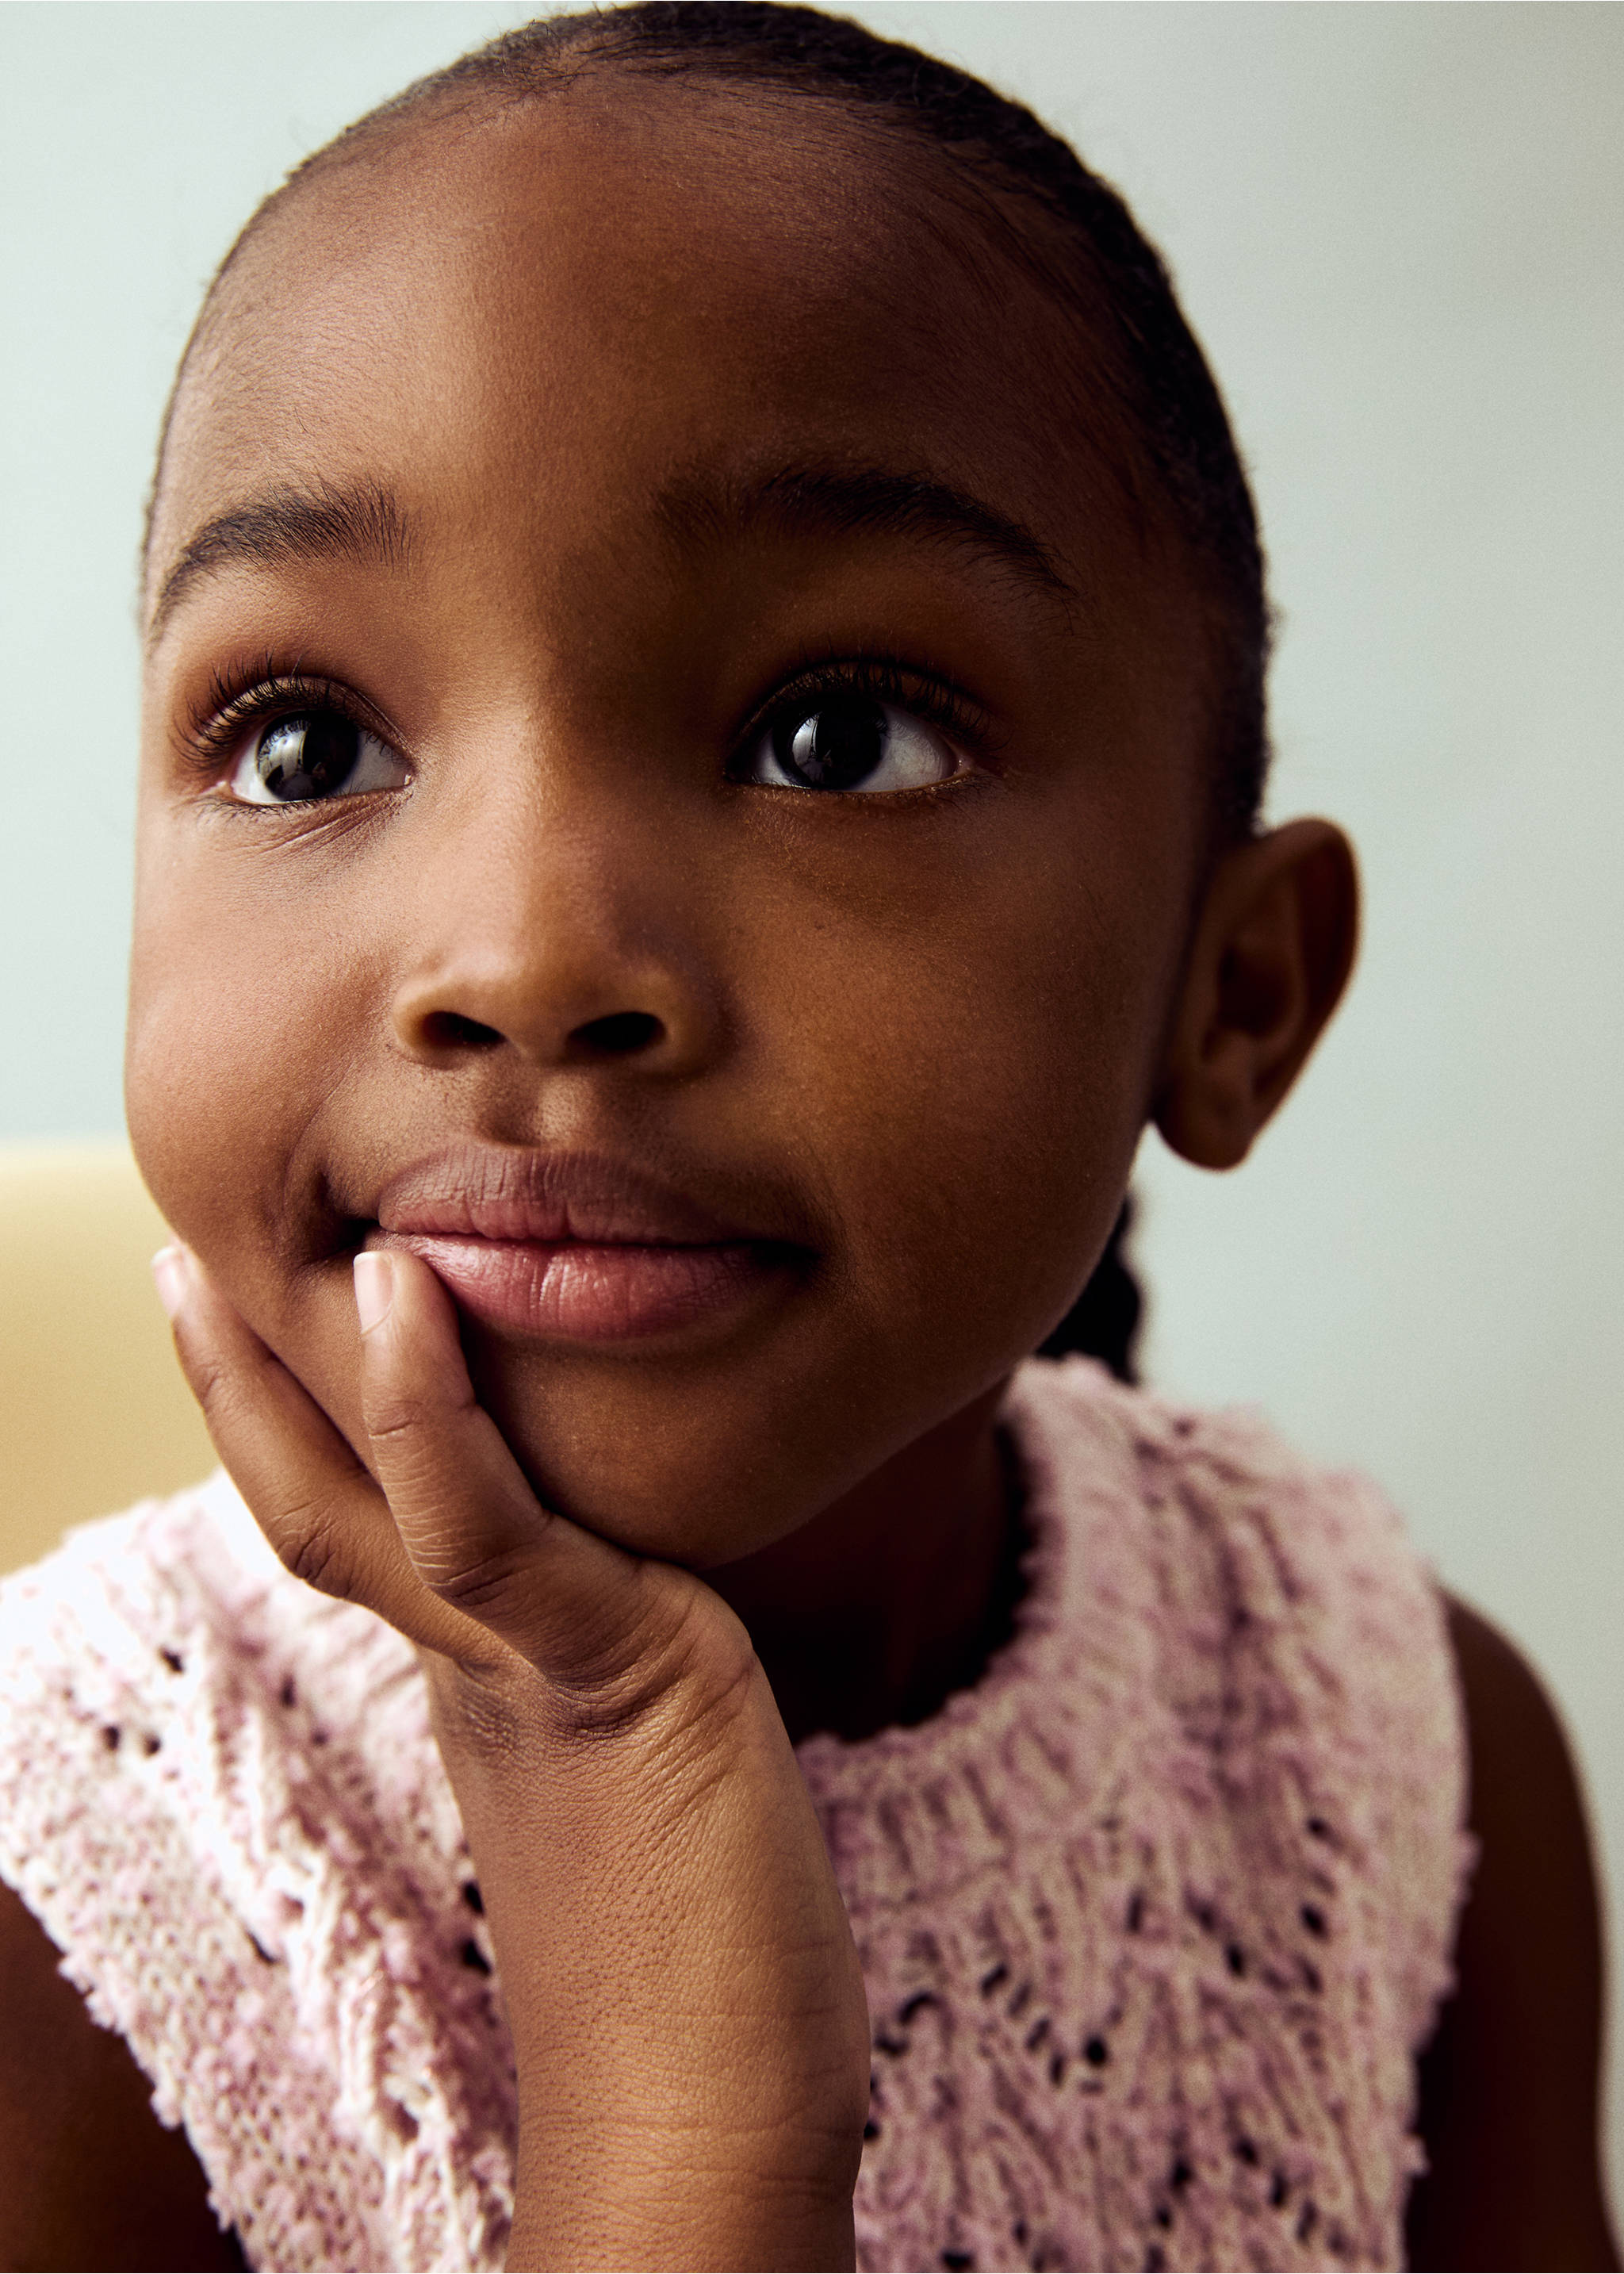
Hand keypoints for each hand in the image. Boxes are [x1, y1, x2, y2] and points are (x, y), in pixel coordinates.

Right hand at [156, 1243, 870, 2270]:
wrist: (721, 2121)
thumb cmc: (715, 1958)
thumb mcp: (655, 1757)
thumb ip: (627, 1663)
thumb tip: (659, 1605)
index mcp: (486, 1677)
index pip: (371, 1524)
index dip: (313, 1427)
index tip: (274, 1328)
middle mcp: (475, 1665)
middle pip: (318, 1502)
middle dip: (246, 1386)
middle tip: (188, 1265)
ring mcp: (521, 1666)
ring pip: (359, 1501)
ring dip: (280, 1376)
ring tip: (214, 1257)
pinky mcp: (597, 1670)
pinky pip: (484, 1523)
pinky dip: (431, 1412)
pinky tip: (403, 1294)